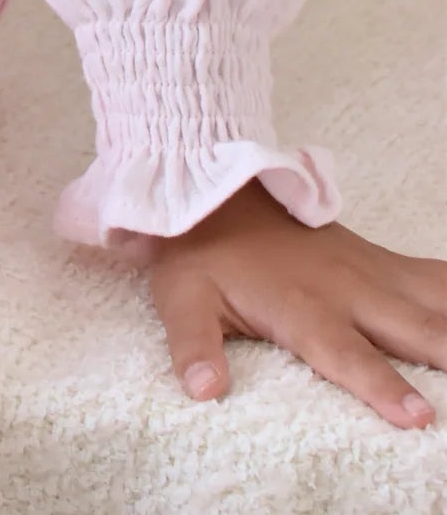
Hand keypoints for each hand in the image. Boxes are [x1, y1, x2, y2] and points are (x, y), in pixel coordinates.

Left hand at [147, 176, 446, 429]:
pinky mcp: (379, 260)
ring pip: (433, 300)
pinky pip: (432, 275)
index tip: (420, 416)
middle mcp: (348, 290)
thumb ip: (193, 344)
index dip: (383, 388)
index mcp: (304, 307)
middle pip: (413, 329)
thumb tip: (203, 389)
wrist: (216, 186)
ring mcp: (370, 271)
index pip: (349, 356)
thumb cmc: (202, 250)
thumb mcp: (180, 298)